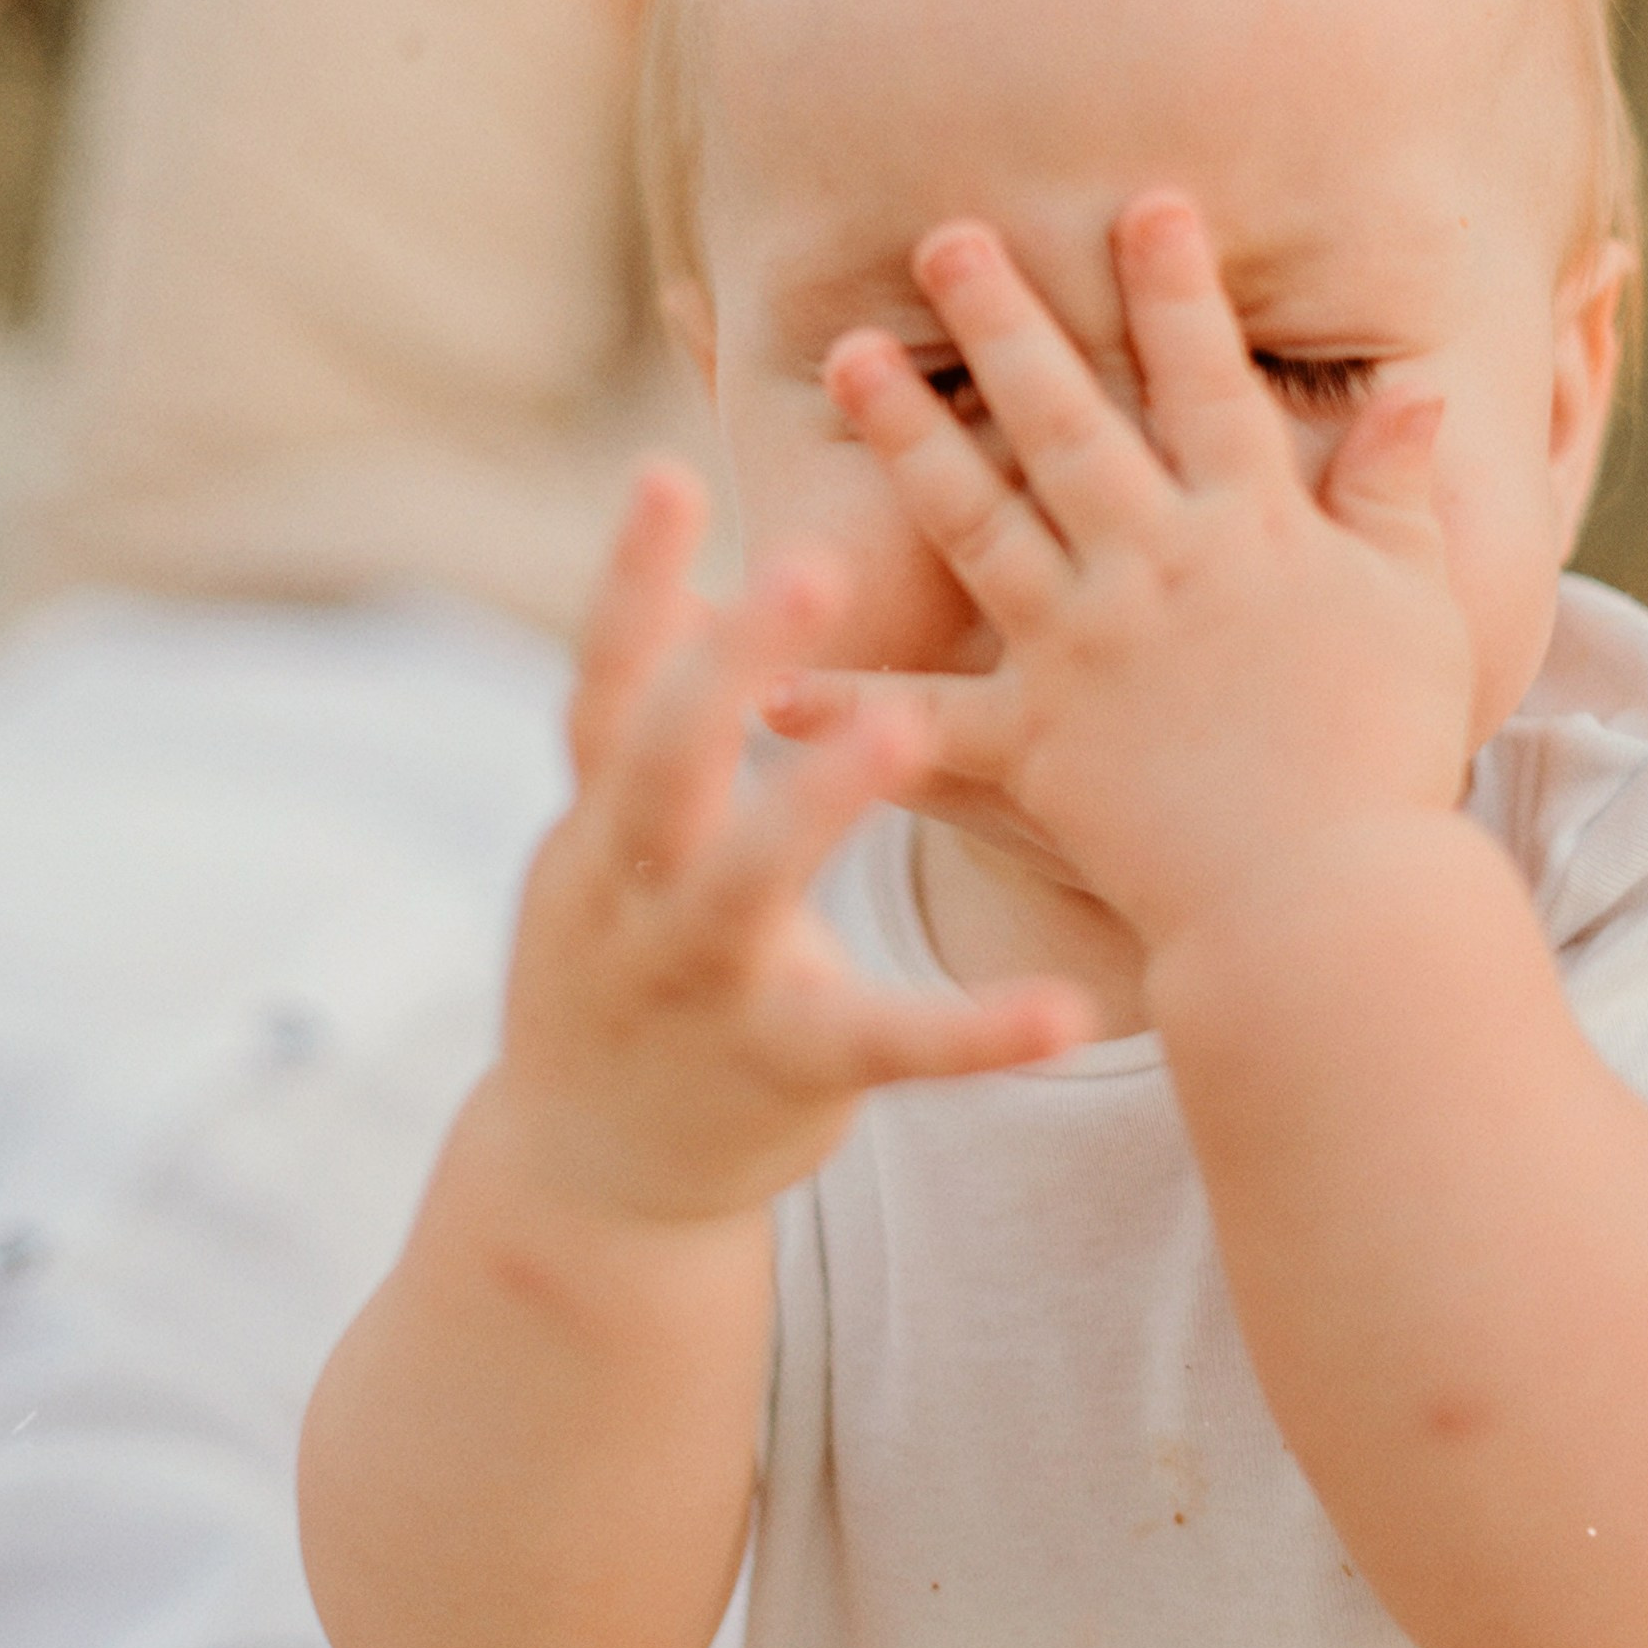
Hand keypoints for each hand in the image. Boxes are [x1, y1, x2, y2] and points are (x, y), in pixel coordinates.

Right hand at [494, 463, 1091, 1222]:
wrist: (585, 1172)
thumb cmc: (629, 954)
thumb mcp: (614, 838)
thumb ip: (652, 717)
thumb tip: (686, 562)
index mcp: (600, 820)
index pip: (605, 683)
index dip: (629, 583)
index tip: (666, 476)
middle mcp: (626, 891)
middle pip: (657, 761)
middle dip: (722, 665)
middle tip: (809, 566)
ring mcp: (693, 983)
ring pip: (744, 882)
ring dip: (814, 803)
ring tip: (900, 729)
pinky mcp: (780, 1069)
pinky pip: (887, 1044)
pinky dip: (973, 1028)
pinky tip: (1062, 1010)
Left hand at [767, 192, 1474, 951]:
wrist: (1328, 895)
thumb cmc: (1387, 755)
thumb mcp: (1417, 612)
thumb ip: (1396, 498)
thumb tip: (1418, 394)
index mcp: (1249, 528)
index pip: (1207, 381)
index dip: (1176, 289)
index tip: (1142, 204)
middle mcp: (1154, 566)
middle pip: (1067, 420)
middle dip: (1006, 320)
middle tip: (945, 239)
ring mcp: (1083, 648)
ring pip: (979, 517)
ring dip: (909, 434)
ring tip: (844, 356)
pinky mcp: (1033, 741)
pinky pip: (924, 714)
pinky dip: (845, 700)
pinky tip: (761, 677)